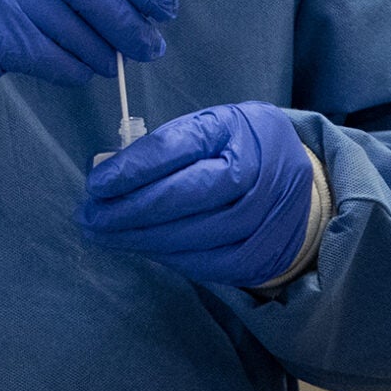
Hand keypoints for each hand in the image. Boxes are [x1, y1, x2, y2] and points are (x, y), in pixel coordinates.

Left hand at [76, 102, 318, 288]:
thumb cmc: (240, 148)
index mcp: (237, 128)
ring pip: (189, 235)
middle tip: (89, 216)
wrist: (301, 187)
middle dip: (128, 209)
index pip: (175, 148)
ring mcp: (259, 218)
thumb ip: (168, 146)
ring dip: (138, 238)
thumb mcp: (212, 127)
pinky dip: (165, 256)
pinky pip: (202, 263)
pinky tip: (141, 246)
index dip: (131, 169)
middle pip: (182, 196)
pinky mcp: (256, 255)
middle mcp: (254, 172)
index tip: (96, 184)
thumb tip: (109, 175)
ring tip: (104, 234)